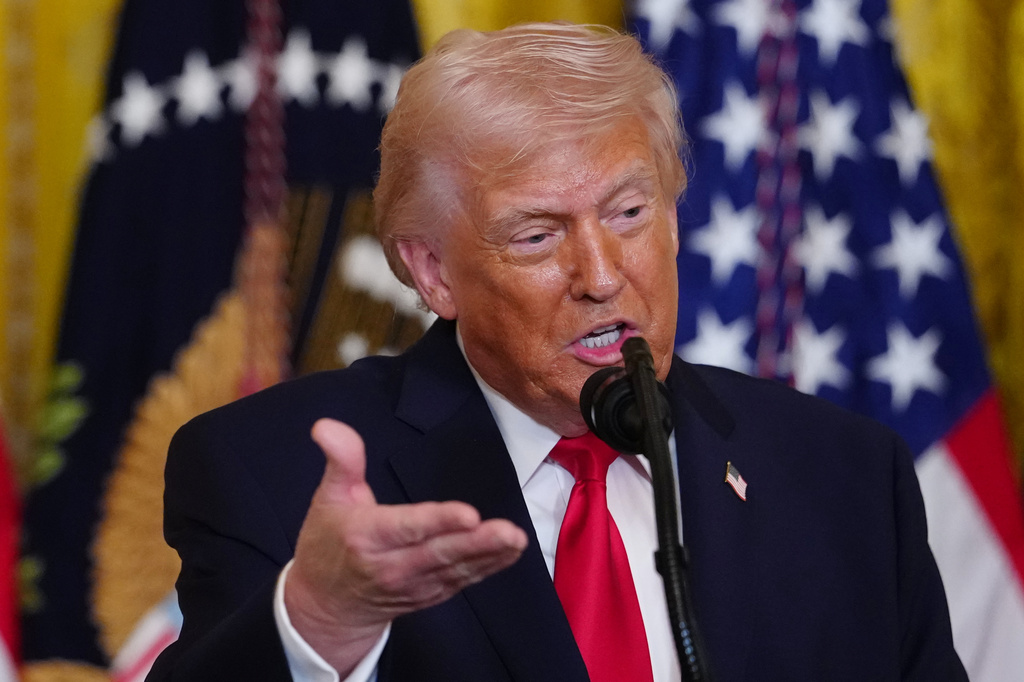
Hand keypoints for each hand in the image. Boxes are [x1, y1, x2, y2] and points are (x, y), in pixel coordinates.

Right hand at [285, 418, 527, 674]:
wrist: (326, 605)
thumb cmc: (328, 544)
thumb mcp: (328, 498)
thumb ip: (341, 460)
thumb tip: (327, 426)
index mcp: (367, 537)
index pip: (408, 527)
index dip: (439, 521)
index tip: (469, 514)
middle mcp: (392, 566)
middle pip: (439, 553)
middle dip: (477, 543)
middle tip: (509, 531)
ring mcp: (413, 585)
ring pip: (455, 569)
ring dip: (489, 555)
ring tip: (516, 540)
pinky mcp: (429, 595)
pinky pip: (461, 582)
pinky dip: (487, 569)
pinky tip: (510, 553)